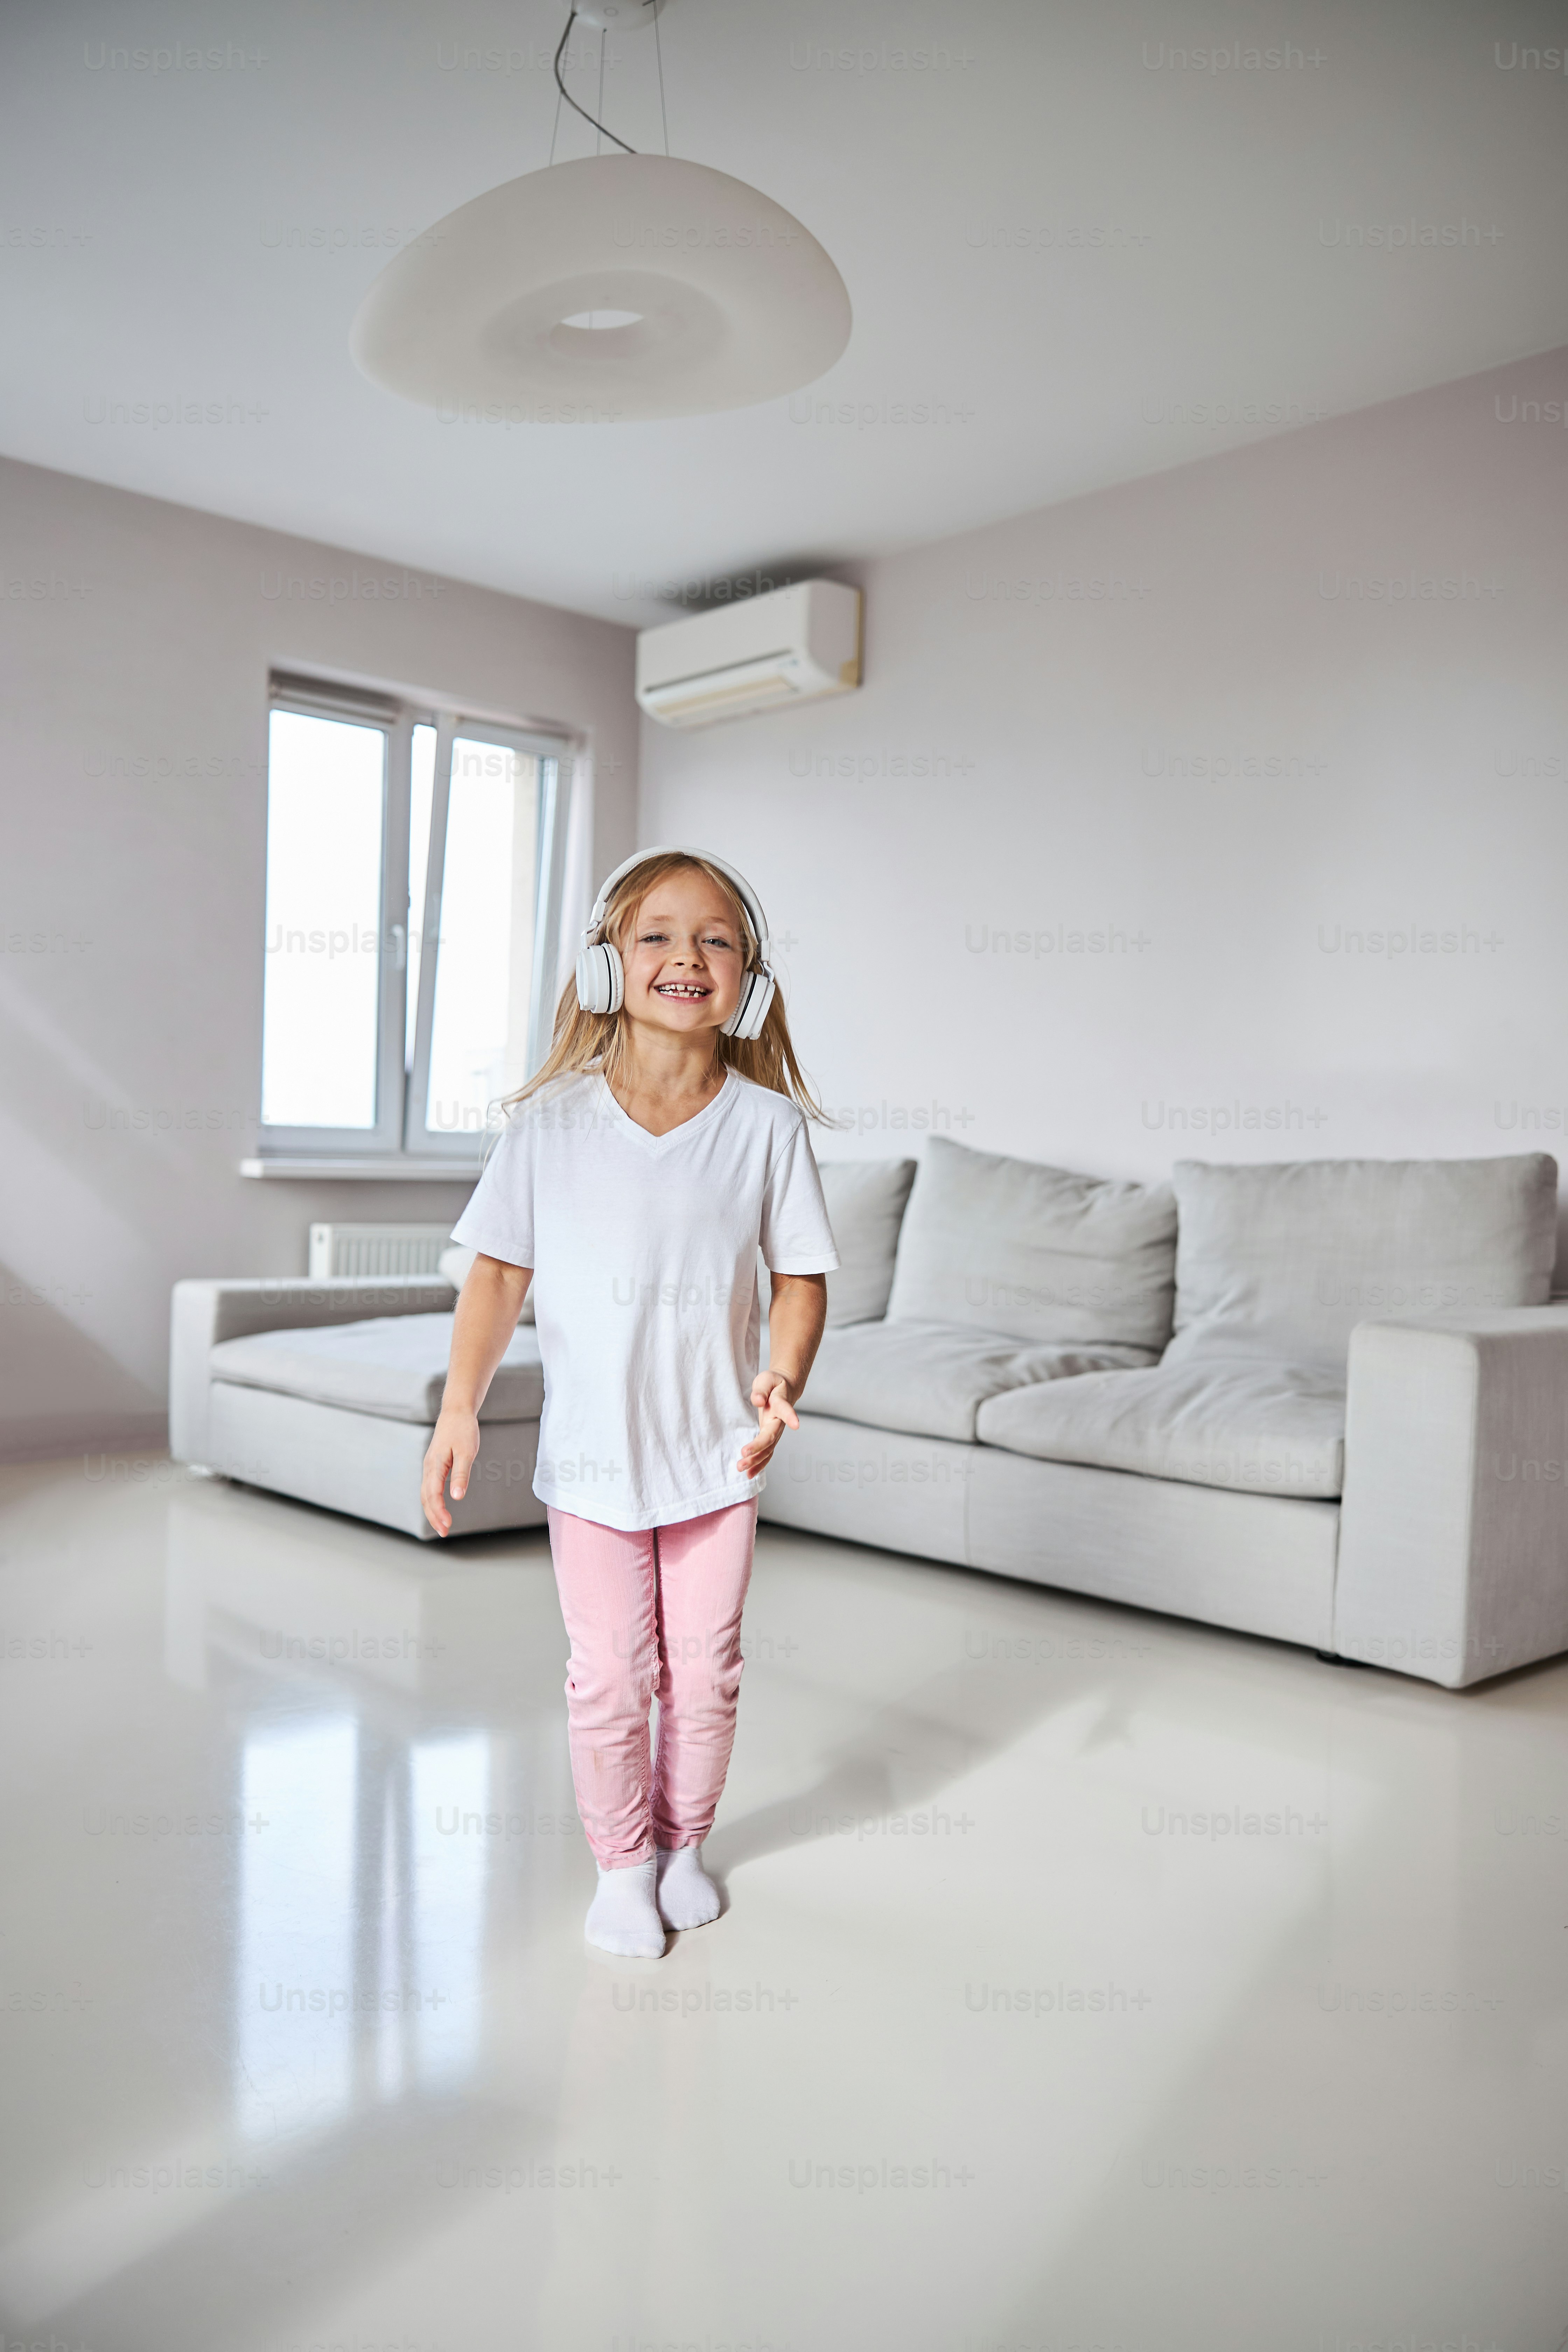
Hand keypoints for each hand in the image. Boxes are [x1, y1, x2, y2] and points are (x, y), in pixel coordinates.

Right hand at [422, 1407, 479, 1536]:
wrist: (456, 1411)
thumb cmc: (463, 1430)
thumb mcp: (466, 1452)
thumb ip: (461, 1475)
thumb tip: (457, 1497)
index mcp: (435, 1465)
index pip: (433, 1495)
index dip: (439, 1512)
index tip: (447, 1526)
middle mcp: (428, 1467)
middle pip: (426, 1498)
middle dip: (433, 1516)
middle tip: (444, 1533)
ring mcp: (429, 1466)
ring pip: (425, 1493)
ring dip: (432, 1510)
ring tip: (442, 1525)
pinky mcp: (433, 1464)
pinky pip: (429, 1486)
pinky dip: (432, 1500)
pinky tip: (439, 1507)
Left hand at [738, 1369, 798, 1477]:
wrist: (784, 1390)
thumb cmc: (773, 1384)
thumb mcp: (766, 1379)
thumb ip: (761, 1389)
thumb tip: (757, 1400)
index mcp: (780, 1404)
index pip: (785, 1410)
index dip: (791, 1417)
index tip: (796, 1425)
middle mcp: (780, 1422)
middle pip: (771, 1437)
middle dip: (758, 1448)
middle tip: (743, 1457)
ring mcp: (776, 1432)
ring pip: (768, 1449)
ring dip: (755, 1460)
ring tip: (741, 1468)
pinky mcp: (771, 1438)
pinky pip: (767, 1454)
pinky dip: (759, 1465)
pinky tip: (749, 1474)